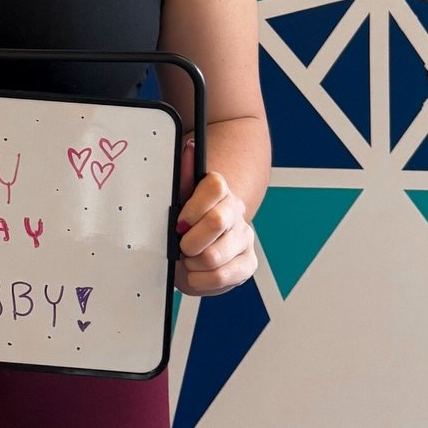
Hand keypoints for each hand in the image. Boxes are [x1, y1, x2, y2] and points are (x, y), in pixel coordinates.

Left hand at [173, 136, 256, 296]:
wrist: (202, 244)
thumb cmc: (187, 220)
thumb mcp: (179, 198)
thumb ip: (181, 175)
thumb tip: (188, 146)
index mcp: (220, 191)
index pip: (215, 186)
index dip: (193, 207)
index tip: (178, 222)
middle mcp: (236, 212)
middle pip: (216, 222)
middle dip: (189, 240)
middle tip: (181, 245)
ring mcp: (244, 238)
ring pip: (214, 255)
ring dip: (192, 263)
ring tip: (187, 260)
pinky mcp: (248, 264)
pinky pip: (221, 277)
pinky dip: (200, 280)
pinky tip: (196, 273)